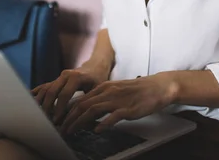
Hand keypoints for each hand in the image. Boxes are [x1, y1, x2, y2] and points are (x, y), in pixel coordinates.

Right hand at [32, 61, 110, 123]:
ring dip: (41, 103)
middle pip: (51, 91)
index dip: (59, 108)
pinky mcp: (55, 79)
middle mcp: (65, 75)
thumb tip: (80, 116)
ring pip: (45, 89)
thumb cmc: (98, 80)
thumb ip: (88, 100)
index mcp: (76, 77)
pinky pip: (44, 87)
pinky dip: (36, 95)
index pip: (64, 94)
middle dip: (47, 107)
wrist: (95, 66)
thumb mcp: (97, 89)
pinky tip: (29, 103)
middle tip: (45, 121)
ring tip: (38, 116)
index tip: (57, 121)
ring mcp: (59, 76)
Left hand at [60, 73, 177, 134]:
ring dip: (80, 122)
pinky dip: (103, 123)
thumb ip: (102, 99)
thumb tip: (88, 112)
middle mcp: (108, 92)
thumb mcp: (116, 91)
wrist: (157, 87)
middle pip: (83, 105)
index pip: (81, 99)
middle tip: (61, 129)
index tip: (61, 121)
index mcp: (104, 87)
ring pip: (93, 110)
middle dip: (69, 118)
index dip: (68, 111)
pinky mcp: (128, 109)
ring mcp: (118, 100)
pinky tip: (97, 130)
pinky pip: (113, 116)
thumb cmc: (137, 91)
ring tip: (71, 131)